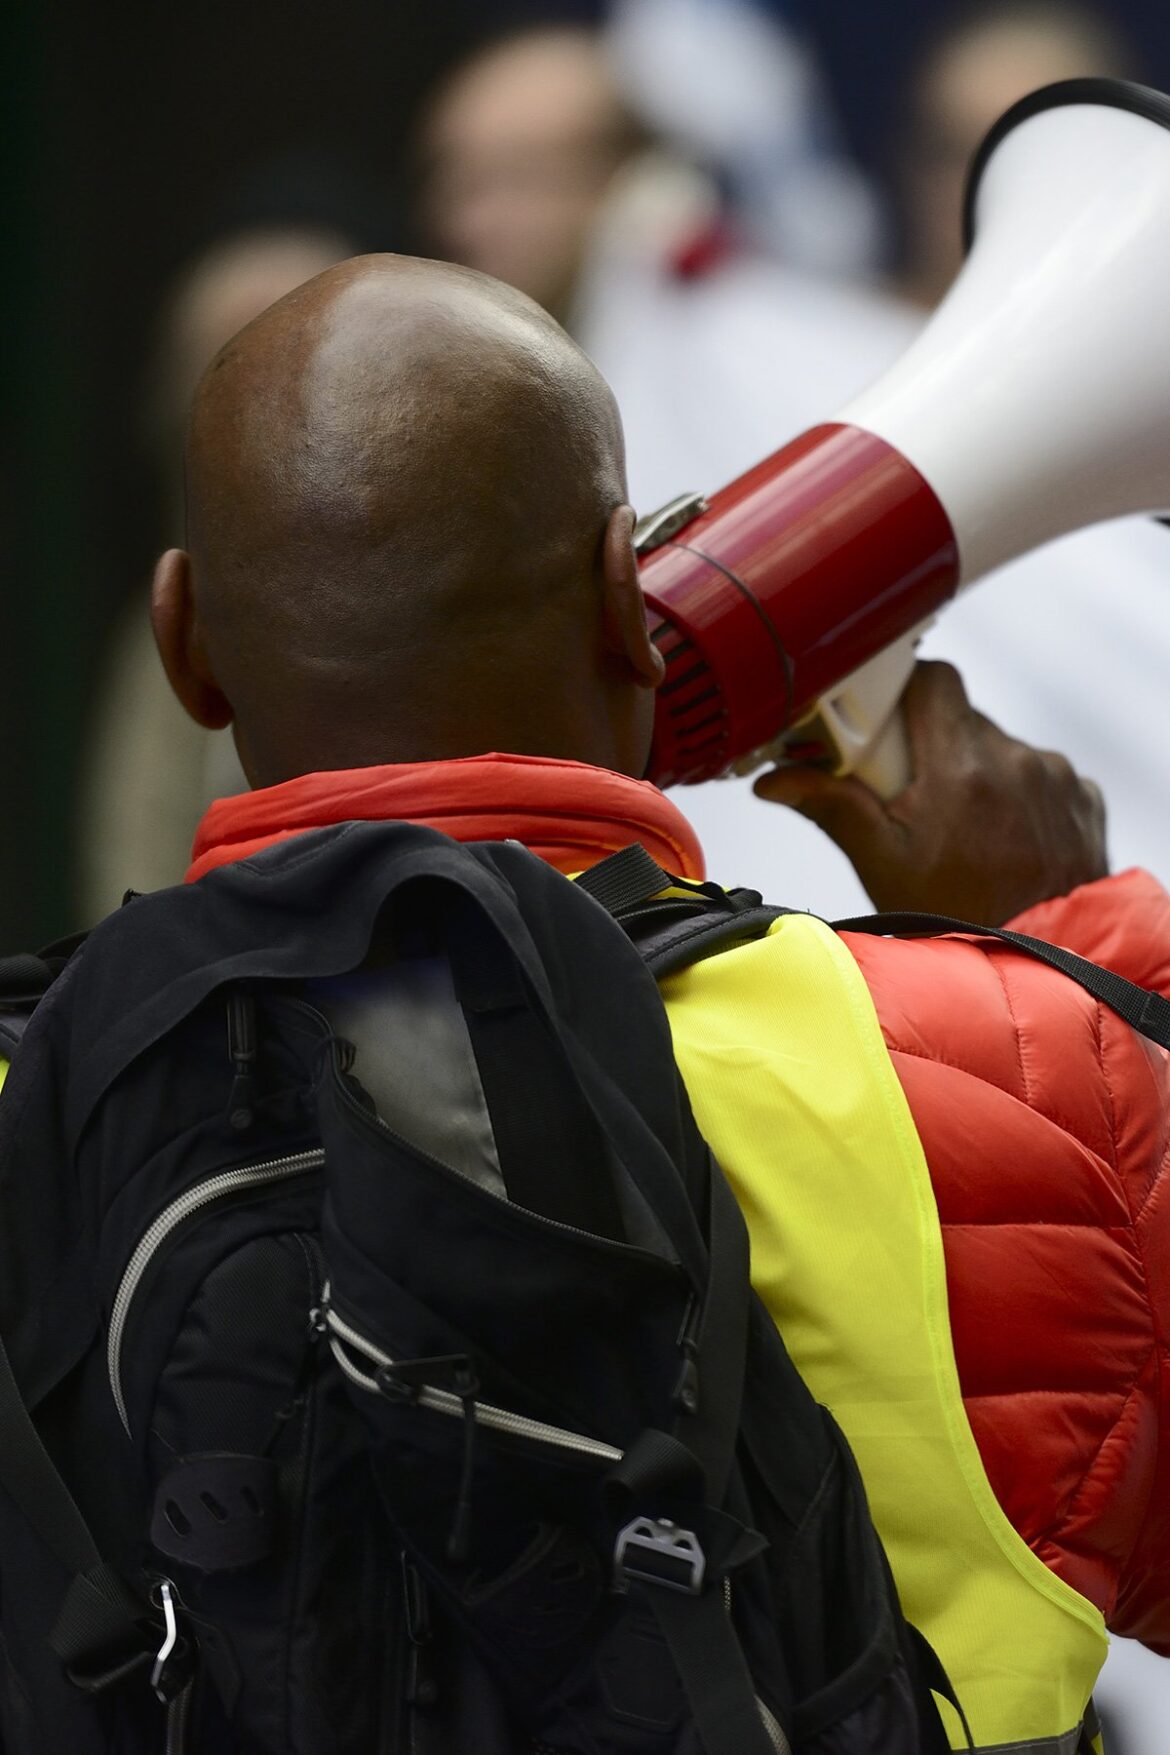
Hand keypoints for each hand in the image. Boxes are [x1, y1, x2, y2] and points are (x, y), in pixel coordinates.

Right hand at [753, 661, 1107, 923]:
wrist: (1039, 963)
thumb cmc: (957, 919)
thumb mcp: (882, 864)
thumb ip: (832, 807)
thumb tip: (775, 779)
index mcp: (961, 767)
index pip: (933, 680)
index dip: (904, 690)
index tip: (884, 722)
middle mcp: (1016, 761)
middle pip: (963, 717)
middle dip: (932, 744)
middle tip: (911, 793)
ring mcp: (1057, 779)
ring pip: (1002, 747)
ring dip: (977, 772)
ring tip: (963, 829)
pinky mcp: (1084, 799)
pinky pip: (1042, 774)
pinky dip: (1020, 795)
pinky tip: (1004, 838)